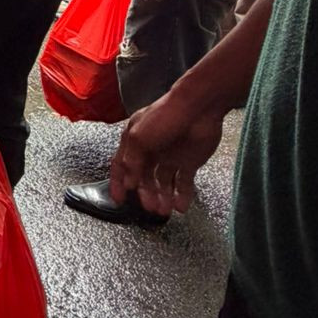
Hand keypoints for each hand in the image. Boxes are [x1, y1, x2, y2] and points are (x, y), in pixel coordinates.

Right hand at [109, 86, 224, 214]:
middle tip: (150, 207)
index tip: (119, 200)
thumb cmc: (165, 116)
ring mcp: (170, 157)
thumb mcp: (140, 137)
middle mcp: (151, 151)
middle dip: (145, 194)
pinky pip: (184, 183)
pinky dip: (182, 196)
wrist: (199, 108)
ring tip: (165, 210)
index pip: (121, 166)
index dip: (118, 183)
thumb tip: (128, 183)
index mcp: (135, 141)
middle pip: (144, 178)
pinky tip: (181, 206)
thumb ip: (132, 162)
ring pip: (163, 184)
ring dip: (162, 198)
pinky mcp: (189, 162)